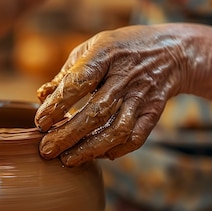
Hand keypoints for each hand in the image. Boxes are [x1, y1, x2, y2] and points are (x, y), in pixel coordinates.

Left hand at [35, 25, 191, 165]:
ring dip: (90, 149)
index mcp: (106, 55)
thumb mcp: (93, 49)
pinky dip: (116, 151)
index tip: (40, 123)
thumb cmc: (120, 50)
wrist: (171, 51)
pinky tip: (97, 156)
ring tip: (67, 160)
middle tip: (46, 150)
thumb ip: (67, 74)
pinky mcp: (153, 113)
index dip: (58, 105)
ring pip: (117, 130)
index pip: (79, 83)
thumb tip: (41, 97)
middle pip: (96, 112)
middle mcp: (126, 77)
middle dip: (68, 135)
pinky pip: (136, 138)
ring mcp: (142, 97)